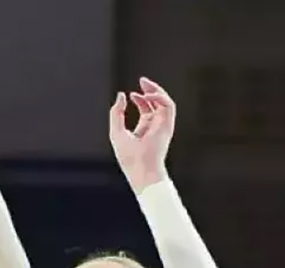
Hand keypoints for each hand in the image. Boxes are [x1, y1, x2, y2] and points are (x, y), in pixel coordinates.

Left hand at [109, 77, 175, 193]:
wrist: (140, 169)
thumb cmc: (128, 157)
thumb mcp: (116, 130)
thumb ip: (116, 112)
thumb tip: (122, 95)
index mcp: (144, 129)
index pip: (146, 109)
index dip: (140, 99)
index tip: (131, 94)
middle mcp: (155, 126)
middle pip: (157, 103)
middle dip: (151, 90)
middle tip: (142, 81)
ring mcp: (163, 126)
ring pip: (165, 102)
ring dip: (157, 91)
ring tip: (146, 84)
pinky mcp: (167, 125)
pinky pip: (169, 106)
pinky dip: (160, 97)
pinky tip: (148, 96)